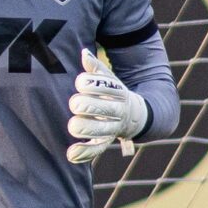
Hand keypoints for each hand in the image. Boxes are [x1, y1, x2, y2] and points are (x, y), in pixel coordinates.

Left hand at [67, 47, 148, 164]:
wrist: (136, 116)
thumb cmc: (114, 94)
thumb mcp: (109, 80)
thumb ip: (96, 68)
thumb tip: (84, 54)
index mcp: (118, 92)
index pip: (104, 86)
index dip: (89, 83)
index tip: (80, 82)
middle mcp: (117, 111)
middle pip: (103, 108)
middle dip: (86, 105)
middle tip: (75, 103)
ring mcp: (113, 128)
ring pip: (100, 130)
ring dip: (85, 128)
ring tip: (73, 125)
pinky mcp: (106, 141)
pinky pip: (96, 149)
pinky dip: (84, 153)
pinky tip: (71, 154)